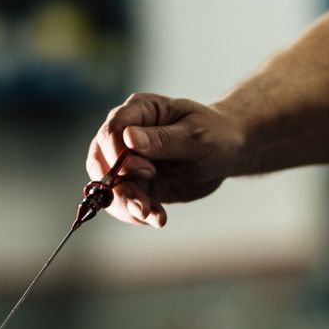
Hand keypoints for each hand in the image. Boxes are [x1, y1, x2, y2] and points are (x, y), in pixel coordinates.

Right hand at [85, 92, 245, 227]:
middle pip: (100, 160)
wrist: (227, 152)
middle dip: (117, 187)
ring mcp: (129, 160)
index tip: (143, 169)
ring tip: (150, 215)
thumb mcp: (196, 136)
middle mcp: (126, 134)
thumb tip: (128, 138)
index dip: (117, 153)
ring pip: (109, 186)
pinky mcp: (138, 183)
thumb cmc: (214, 133)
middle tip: (140, 203)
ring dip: (126, 205)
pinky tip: (157, 218)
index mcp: (139, 111)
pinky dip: (138, 214)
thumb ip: (162, 139)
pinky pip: (127, 202)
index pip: (111, 130)